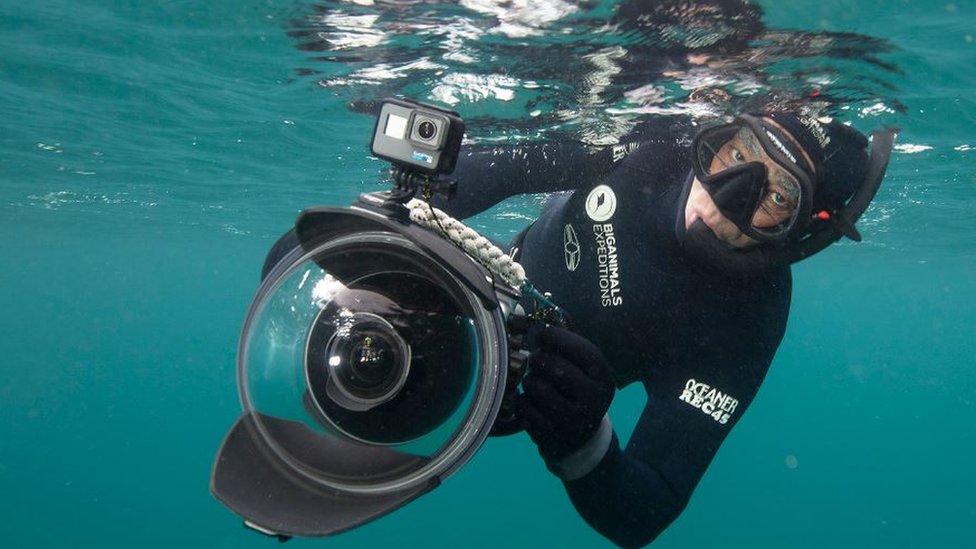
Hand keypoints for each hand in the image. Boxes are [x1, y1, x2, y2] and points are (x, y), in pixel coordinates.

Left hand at [519, 326, 614, 462]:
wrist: (580, 438)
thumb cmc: (578, 391)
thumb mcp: (585, 368)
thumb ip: (570, 341)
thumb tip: (547, 309)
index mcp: (604, 378)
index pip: (583, 351)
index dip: (559, 338)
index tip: (543, 334)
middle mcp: (593, 399)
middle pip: (555, 367)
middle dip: (539, 359)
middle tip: (537, 359)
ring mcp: (572, 420)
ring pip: (536, 386)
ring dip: (530, 380)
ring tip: (536, 381)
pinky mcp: (551, 433)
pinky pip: (524, 406)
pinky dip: (523, 399)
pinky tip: (532, 400)